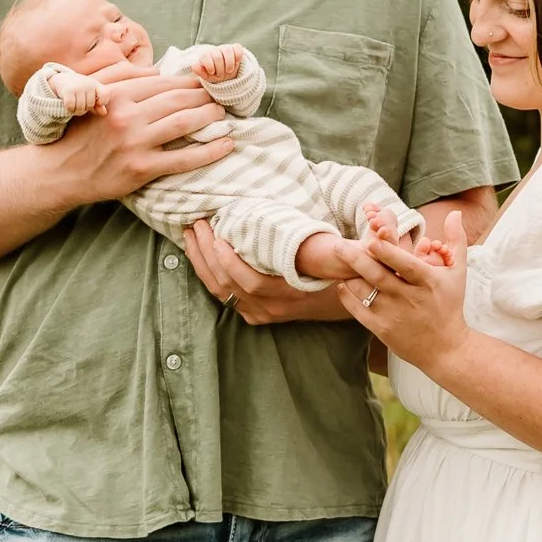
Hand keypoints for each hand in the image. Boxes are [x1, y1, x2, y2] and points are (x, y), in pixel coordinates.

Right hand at [37, 71, 230, 206]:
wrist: (59, 172)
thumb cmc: (78, 133)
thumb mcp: (92, 97)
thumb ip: (122, 80)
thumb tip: (158, 72)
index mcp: (116, 95)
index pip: (162, 82)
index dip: (187, 81)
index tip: (203, 81)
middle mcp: (126, 116)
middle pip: (177, 99)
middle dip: (203, 95)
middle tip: (219, 96)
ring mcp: (135, 143)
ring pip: (184, 123)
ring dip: (210, 116)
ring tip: (223, 114)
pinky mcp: (141, 169)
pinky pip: (183, 158)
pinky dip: (210, 151)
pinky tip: (227, 144)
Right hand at [51, 71, 104, 115]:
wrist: (64, 79)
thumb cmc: (80, 89)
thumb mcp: (91, 94)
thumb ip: (98, 104)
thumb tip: (104, 113)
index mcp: (96, 84)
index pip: (105, 94)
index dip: (102, 102)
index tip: (97, 103)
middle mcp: (88, 84)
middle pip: (90, 105)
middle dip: (85, 109)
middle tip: (80, 105)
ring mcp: (78, 87)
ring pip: (80, 108)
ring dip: (76, 111)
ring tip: (74, 106)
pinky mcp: (68, 91)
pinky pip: (71, 107)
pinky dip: (69, 109)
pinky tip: (68, 105)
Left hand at [185, 219, 351, 324]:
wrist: (350, 302)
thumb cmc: (342, 274)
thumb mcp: (340, 261)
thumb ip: (336, 251)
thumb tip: (349, 237)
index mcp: (289, 294)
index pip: (251, 282)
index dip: (230, 262)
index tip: (217, 236)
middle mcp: (271, 308)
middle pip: (228, 284)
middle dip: (206, 254)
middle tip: (196, 226)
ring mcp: (262, 314)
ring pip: (221, 292)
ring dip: (202, 264)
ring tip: (191, 237)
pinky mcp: (257, 316)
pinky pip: (226, 297)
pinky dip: (210, 276)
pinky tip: (200, 257)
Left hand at [191, 44, 245, 83]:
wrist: (227, 75)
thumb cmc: (215, 75)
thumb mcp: (206, 76)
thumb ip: (200, 71)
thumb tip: (194, 66)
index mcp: (206, 55)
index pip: (205, 55)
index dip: (209, 64)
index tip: (212, 72)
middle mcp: (215, 50)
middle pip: (217, 56)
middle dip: (220, 68)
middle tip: (221, 75)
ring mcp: (225, 48)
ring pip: (227, 50)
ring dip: (229, 63)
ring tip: (229, 71)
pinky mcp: (236, 48)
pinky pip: (238, 48)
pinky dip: (238, 56)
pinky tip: (237, 62)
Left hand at [336, 210, 471, 369]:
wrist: (446, 348)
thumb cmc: (451, 305)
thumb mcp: (458, 272)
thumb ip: (456, 240)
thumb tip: (455, 212)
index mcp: (428, 282)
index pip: (405, 265)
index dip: (388, 252)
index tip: (371, 239)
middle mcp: (409, 298)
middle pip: (378, 276)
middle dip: (355, 259)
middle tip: (337, 244)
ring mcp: (393, 315)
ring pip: (364, 291)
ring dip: (349, 274)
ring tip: (339, 258)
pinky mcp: (382, 329)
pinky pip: (358, 310)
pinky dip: (347, 295)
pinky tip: (344, 283)